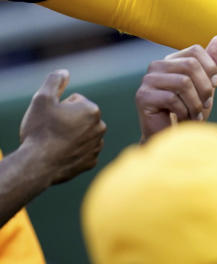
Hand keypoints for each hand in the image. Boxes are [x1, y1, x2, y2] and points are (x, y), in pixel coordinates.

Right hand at [19, 69, 105, 185]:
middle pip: (80, 117)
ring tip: (55, 141)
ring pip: (81, 134)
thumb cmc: (41, 129)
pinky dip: (73, 150)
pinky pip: (82, 150)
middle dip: (68, 120)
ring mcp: (97, 146)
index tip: (52, 116)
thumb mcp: (42, 98)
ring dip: (71, 135)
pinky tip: (61, 153)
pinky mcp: (92, 161)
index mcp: (92, 110)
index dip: (59, 106)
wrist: (40, 163)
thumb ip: (55, 81)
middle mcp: (100, 128)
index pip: (74, 100)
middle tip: (52, 129)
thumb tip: (65, 72)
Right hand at [136, 35, 216, 140]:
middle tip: (205, 105)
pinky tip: (184, 119)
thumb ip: (211, 65)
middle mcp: (157, 67)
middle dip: (205, 89)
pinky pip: (172, 99)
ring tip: (195, 115)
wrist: (174, 140)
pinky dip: (184, 112)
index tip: (215, 85)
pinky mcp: (142, 97)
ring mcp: (148, 81)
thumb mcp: (205, 88)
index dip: (211, 69)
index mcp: (172, 61)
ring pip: (183, 82)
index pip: (195, 51)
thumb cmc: (190, 114)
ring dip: (196, 104)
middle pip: (191, 66)